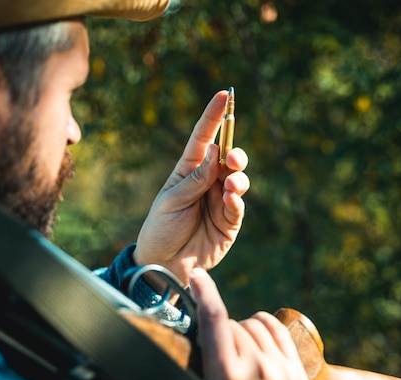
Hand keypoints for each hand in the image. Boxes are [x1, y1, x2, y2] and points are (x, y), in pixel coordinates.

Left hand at [133, 90, 248, 284]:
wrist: (163, 263)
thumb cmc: (161, 228)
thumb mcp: (172, 200)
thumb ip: (196, 179)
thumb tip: (214, 151)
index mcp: (190, 170)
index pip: (204, 138)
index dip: (214, 117)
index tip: (224, 94)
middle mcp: (208, 182)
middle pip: (228, 159)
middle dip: (235, 155)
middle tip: (233, 159)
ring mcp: (220, 202)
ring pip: (239, 181)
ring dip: (238, 180)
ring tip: (230, 186)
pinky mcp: (229, 223)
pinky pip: (238, 208)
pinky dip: (236, 202)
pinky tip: (230, 200)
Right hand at [189, 268, 311, 379]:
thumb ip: (203, 369)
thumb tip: (197, 342)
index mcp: (227, 375)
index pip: (214, 319)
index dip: (203, 293)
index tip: (197, 277)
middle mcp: (256, 365)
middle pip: (232, 323)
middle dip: (220, 333)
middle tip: (217, 357)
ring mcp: (280, 367)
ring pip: (254, 324)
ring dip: (242, 332)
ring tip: (238, 357)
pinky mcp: (297, 371)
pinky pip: (276, 330)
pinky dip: (263, 330)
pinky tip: (257, 343)